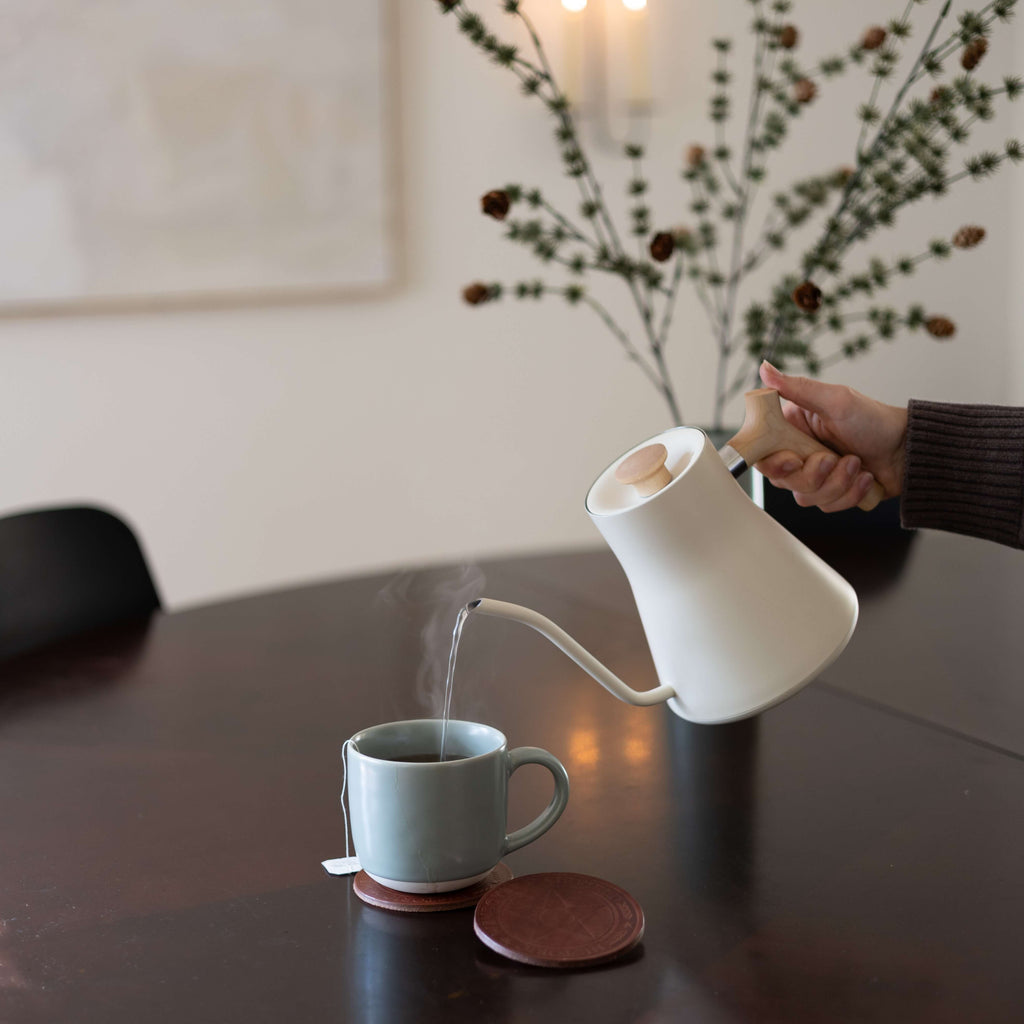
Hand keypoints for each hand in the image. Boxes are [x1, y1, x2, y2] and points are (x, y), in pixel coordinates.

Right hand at [756, 361, 907, 511]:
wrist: (908, 450)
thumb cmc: (874, 420)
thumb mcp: (835, 400)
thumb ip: (796, 387)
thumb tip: (765, 368)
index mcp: (792, 430)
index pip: (762, 454)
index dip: (773, 463)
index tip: (793, 460)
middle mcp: (798, 453)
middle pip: (782, 480)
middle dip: (813, 474)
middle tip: (833, 458)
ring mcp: (815, 476)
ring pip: (806, 496)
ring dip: (837, 483)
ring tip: (857, 463)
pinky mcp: (830, 493)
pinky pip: (827, 506)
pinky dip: (849, 493)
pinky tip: (864, 478)